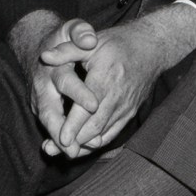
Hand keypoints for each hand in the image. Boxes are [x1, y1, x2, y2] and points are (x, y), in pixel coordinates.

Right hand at [9, 10, 80, 150]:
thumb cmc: (61, 37)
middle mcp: (43, 86)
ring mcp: (40, 101)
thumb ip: (79, 32)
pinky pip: (51, 127)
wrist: (38, 46)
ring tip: (73, 154)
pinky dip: (60, 140)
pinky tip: (73, 151)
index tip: (94, 104)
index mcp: (52, 67)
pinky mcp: (43, 110)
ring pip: (48, 123)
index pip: (66, 81)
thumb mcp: (70, 28)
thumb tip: (90, 39)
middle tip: (73, 146)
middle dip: (61, 129)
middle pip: (49, 111)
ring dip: (59, 140)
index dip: (79, 93)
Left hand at [42, 7, 195, 157]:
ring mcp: (125, 108)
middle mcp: (117, 98)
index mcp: (105, 80)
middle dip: (73, 142)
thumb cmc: (118, 44)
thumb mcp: (91, 43)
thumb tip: (44, 57)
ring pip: (102, 136)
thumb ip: (66, 51)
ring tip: (62, 152)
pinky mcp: (129, 114)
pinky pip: (111, 135)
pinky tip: (80, 146)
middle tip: (51, 150)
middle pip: (94, 128)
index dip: (74, 126)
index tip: (61, 140)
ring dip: (82, 146)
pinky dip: (95, 143)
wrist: (151, 48)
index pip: (87, 109)